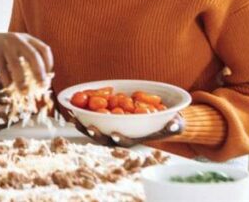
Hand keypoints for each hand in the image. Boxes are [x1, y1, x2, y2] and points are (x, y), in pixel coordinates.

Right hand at [0, 29, 52, 88]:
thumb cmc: (0, 49)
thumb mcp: (16, 48)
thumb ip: (27, 59)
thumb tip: (41, 79)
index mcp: (27, 38)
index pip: (44, 50)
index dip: (49, 64)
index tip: (49, 77)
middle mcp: (17, 39)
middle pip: (33, 56)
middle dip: (40, 73)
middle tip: (42, 86)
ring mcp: (5, 45)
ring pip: (17, 65)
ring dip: (22, 81)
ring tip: (25, 92)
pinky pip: (3, 70)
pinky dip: (7, 81)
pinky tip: (9, 89)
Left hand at [61, 106, 184, 146]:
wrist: (159, 115)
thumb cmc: (166, 122)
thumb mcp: (173, 123)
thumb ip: (174, 124)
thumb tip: (174, 123)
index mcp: (135, 138)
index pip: (126, 141)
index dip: (119, 138)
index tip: (115, 133)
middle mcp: (121, 135)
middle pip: (106, 138)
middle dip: (96, 134)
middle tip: (89, 126)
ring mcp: (112, 128)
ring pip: (96, 129)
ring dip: (84, 125)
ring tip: (75, 118)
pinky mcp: (105, 119)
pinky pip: (92, 117)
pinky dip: (84, 114)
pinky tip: (74, 107)